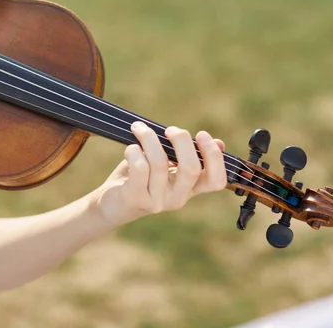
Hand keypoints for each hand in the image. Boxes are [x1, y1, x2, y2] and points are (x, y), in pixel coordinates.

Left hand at [93, 121, 226, 226]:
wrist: (112, 203)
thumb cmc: (141, 178)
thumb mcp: (167, 167)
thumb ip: (187, 156)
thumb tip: (220, 143)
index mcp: (189, 189)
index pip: (216, 181)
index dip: (214, 157)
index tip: (202, 135)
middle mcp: (177, 198)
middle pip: (191, 168)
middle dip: (181, 140)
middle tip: (169, 130)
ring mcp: (157, 201)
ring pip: (159, 162)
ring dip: (149, 138)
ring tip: (139, 129)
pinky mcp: (136, 198)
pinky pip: (139, 168)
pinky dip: (135, 150)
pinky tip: (131, 147)